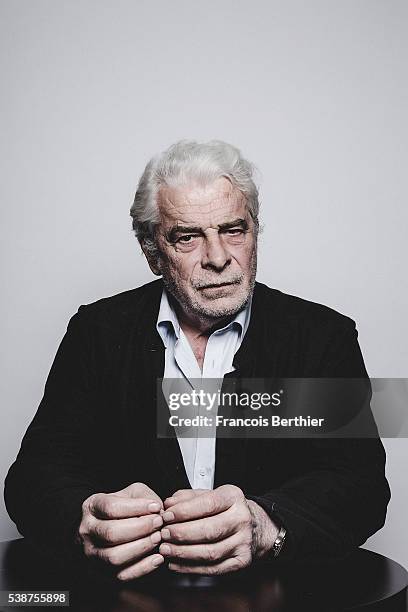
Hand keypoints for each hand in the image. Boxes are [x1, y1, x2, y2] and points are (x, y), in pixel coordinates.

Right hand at [77, 482, 164, 580]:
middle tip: (159, 523)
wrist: (107, 528)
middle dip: (140, 528)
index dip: (136, 508)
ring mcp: (92, 554)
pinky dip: (143, 568)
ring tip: (158, 537)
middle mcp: (87, 531)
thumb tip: (157, 511)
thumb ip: (144, 497)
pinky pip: (122, 575)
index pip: (111, 507)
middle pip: (111, 533)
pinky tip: (157, 557)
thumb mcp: (131, 493)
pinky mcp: (103, 573)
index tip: (156, 507)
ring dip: (141, 547)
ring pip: (115, 556)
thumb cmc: (123, 508)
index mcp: (92, 506)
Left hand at [159, 484, 278, 574]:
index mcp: (234, 497)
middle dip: (181, 533)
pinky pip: (213, 569)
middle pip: (209, 530)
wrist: (256, 526)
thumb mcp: (211, 495)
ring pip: (210, 552)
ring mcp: (243, 542)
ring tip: (165, 549)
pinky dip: (190, 568)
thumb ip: (188, 497)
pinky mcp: (241, 561)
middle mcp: (242, 519)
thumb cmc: (227, 509)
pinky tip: (175, 563)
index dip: (184, 511)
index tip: (166, 515)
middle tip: (163, 533)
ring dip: (183, 553)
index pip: (208, 504)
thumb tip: (168, 504)